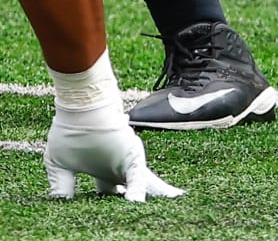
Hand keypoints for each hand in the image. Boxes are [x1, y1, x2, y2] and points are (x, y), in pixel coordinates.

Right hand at [45, 101, 183, 201]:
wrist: (81, 106)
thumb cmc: (70, 130)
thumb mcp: (59, 164)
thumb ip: (62, 186)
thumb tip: (59, 204)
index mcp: (104, 172)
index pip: (111, 194)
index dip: (113, 205)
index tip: (117, 216)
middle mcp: (119, 168)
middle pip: (134, 190)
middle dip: (141, 200)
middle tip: (155, 210)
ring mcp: (127, 162)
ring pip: (144, 185)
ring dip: (154, 197)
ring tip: (173, 202)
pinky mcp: (131, 155)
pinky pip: (135, 176)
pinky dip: (135, 190)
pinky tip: (136, 203)